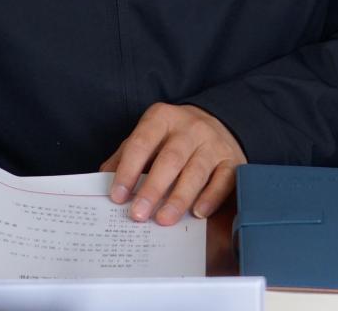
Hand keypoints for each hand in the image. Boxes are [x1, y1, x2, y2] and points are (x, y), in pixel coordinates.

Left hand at [100, 103, 245, 224]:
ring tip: (164, 219)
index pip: (141, 143)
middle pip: (170, 159)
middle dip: (153, 188)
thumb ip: (126, 155)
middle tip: (139, 214)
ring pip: (196, 172)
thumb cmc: (174, 136)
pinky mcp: (233, 160)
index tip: (118, 196)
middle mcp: (190, 128)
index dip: (128, 170)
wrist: (219, 122)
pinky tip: (197, 213)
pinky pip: (223, 180)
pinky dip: (210, 198)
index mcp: (162, 118)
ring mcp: (213, 143)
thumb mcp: (149, 136)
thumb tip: (105, 181)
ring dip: (179, 198)